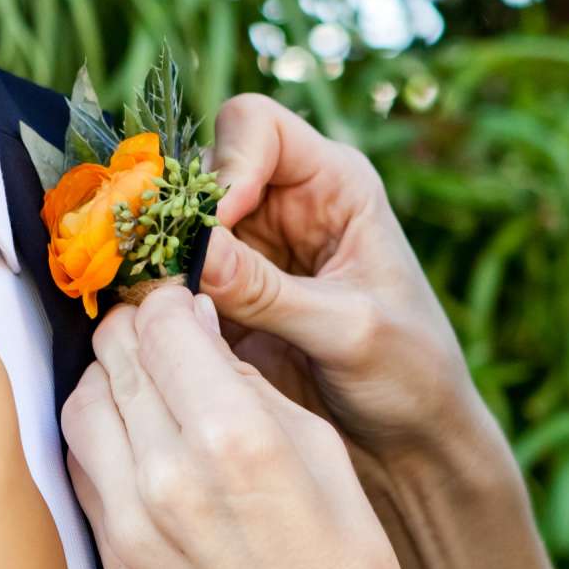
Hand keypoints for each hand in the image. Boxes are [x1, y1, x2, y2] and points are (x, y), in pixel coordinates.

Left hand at [60, 283, 428, 568]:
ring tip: (147, 382)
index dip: (174, 300)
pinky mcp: (111, 556)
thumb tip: (197, 332)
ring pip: (81, 402)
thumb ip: (248, 381)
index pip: (162, 323)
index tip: (187, 304)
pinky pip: (80, 465)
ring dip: (110, 377)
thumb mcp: (319, 449)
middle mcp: (167, 474)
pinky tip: (136, 435)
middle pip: (114, 354)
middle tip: (163, 333)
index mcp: (234, 437)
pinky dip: (99, 433)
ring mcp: (128, 520)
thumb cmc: (344, 563)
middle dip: (137, 329)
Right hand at [198, 94, 498, 483]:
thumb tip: (197, 254)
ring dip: (162, 262)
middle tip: (172, 273)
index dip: (229, 162)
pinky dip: (158, 301)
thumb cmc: (411, 374)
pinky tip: (164, 334)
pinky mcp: (222, 300)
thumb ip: (271, 292)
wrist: (410, 443)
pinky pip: (170, 282)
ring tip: (166, 309)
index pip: (257, 126)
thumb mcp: (348, 330)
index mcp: (334, 184)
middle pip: (201, 173)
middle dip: (180, 216)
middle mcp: (284, 206)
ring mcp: (248, 252)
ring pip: (175, 228)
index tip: (220, 221)